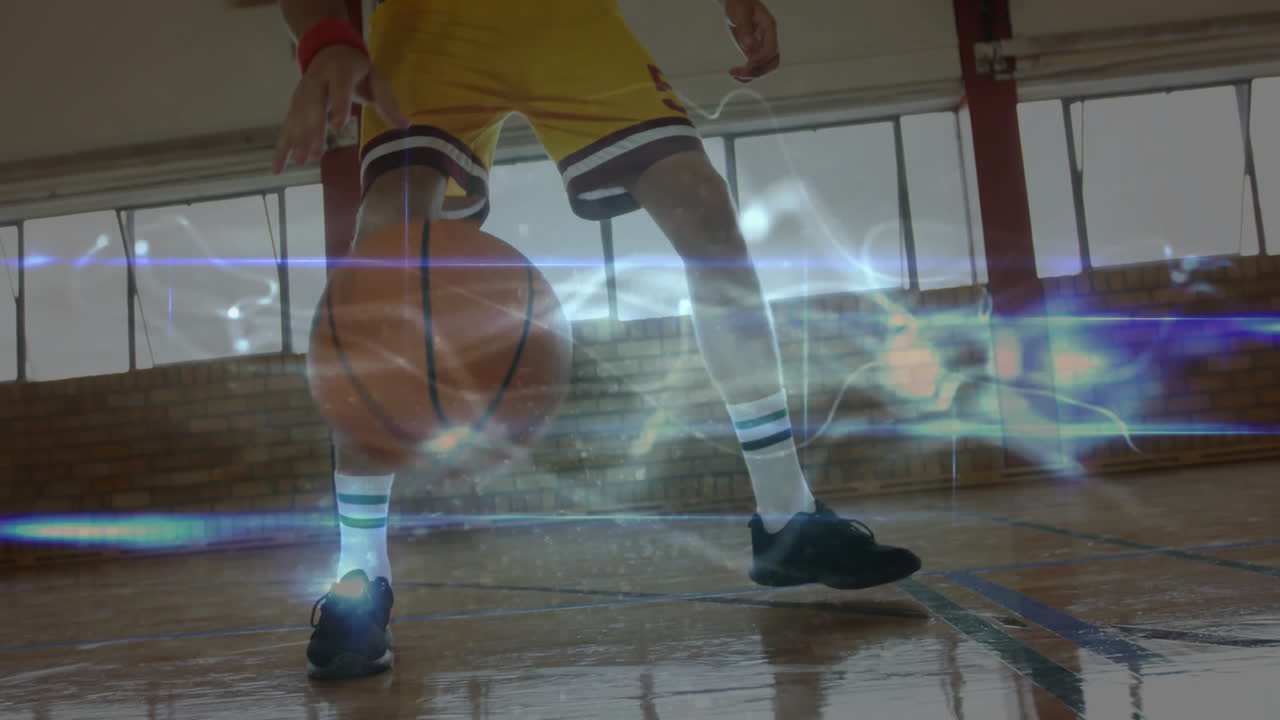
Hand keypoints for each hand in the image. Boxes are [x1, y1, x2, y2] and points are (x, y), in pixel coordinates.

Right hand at [273, 45, 409, 172]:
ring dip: (297, 140)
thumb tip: (405, 125)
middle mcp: (317, 81)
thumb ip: (388, 101)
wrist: (329, 50)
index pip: (338, 88)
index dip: (338, 105)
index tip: (337, 126)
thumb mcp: (377, 78)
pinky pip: (287, 126)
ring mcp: (303, 93)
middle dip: (313, 131)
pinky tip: (279, 168)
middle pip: (313, 106)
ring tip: (300, 162)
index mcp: (340, 72)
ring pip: (297, 117)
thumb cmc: (358, 69)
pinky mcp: (295, 105)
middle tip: (315, 154)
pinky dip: (282, 147)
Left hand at [722, 0, 779, 82]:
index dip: (761, 58)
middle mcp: (768, 39)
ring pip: (765, 68)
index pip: (772, 49)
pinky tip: (736, 74)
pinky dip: (747, 75)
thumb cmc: (740, 5)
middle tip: (740, 71)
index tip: (748, 62)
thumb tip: (749, 46)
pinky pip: (755, 68)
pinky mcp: (753, 53)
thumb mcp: (741, 14)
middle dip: (758, 70)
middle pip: (772, 62)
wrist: (736, 4)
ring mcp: (761, 47)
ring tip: (735, 73)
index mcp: (769, 28)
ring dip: (752, 74)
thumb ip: (745, 29)